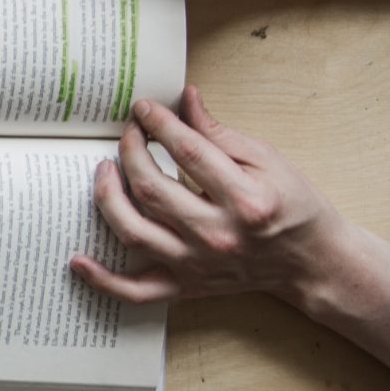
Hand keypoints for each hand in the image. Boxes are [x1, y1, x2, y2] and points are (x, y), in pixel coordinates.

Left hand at [71, 87, 352, 310]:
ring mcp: (198, 265)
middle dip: (131, 152)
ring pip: (134, 232)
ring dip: (107, 197)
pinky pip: (135, 291)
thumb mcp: (268, 160)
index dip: (159, 124)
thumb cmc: (293, 206)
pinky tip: (76, 260)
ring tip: (103, 169)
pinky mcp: (187, 287)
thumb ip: (219, 133)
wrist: (312, 262)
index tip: (143, 107)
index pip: (189, 152)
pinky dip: (102, 280)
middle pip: (152, 189)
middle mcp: (219, 236)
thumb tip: (184, 99)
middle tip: (128, 132)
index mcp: (246, 200)